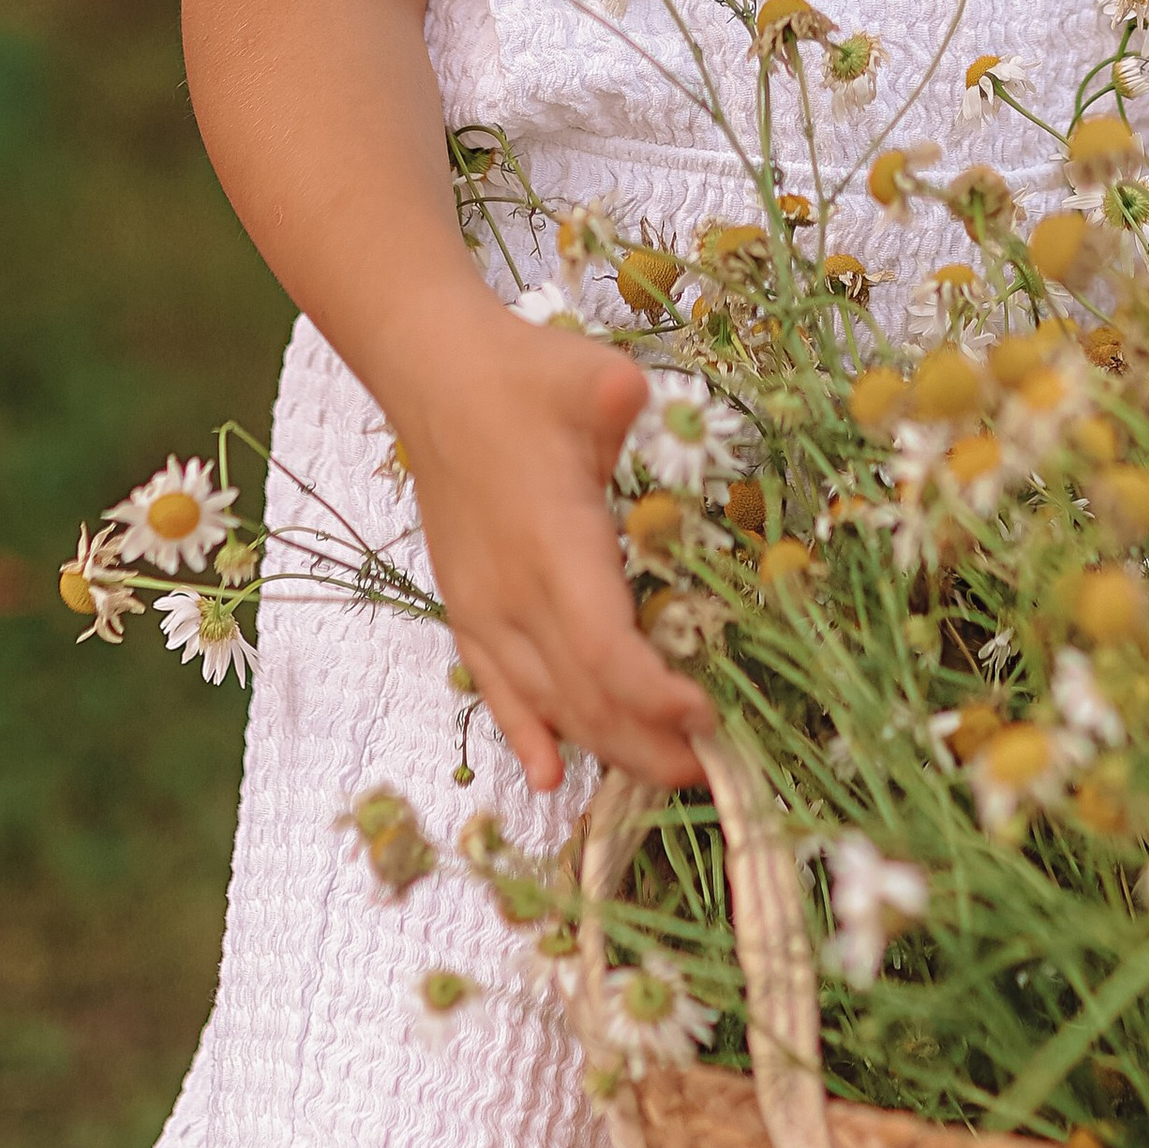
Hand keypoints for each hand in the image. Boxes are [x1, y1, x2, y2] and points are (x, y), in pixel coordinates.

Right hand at [385, 294, 715, 795]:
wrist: (437, 379)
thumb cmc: (521, 376)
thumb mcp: (582, 373)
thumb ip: (613, 393)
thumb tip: (635, 394)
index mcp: (551, 543)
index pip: (602, 648)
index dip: (653, 696)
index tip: (707, 714)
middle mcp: (513, 593)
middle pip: (583, 697)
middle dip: (648, 744)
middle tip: (712, 770)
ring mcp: (485, 609)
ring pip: (546, 703)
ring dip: (607, 745)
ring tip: (666, 772)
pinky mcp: (467, 609)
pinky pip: (497, 690)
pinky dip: (528, 735)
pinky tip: (553, 774)